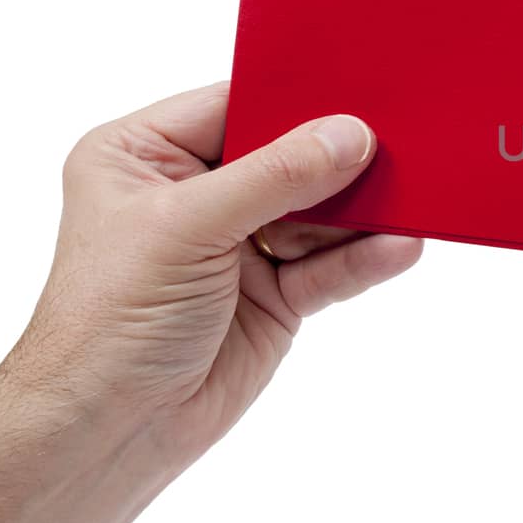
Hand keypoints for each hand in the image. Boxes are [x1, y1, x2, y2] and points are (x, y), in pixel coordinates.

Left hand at [0, 82, 420, 522]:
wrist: (106, 434)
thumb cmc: (109, 323)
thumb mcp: (187, 228)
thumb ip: (275, 177)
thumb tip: (350, 135)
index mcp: (144, 155)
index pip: (234, 106)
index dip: (294, 97)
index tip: (359, 89)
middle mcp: (193, 193)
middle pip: (287, 157)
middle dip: (339, 156)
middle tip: (401, 140)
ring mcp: (238, 246)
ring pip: (318, 212)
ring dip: (363, 209)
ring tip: (416, 193)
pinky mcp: (274, 295)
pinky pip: (331, 265)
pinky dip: (366, 257)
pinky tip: (402, 245)